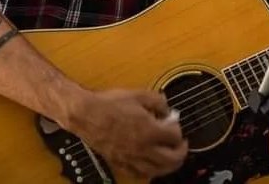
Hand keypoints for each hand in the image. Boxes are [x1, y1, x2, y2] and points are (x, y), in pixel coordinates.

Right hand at [67, 89, 187, 178]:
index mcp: (149, 130)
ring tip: (171, 156)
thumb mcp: (138, 94)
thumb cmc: (110, 103)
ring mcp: (132, 158)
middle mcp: (143, 148)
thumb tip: (167, 108)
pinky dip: (151, 171)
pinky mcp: (121, 163)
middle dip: (181, 152)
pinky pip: (141, 174)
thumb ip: (157, 101)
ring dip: (169, 165)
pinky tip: (152, 164)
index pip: (174, 136)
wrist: (87, 114)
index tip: (174, 123)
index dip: (178, 128)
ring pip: (158, 171)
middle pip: (171, 159)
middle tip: (181, 144)